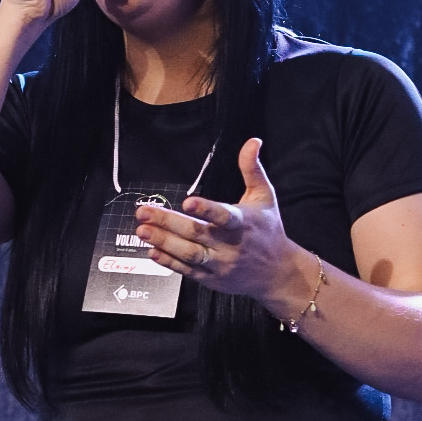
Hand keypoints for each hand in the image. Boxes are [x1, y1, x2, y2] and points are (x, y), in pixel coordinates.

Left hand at [134, 138, 304, 305]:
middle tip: (144, 211)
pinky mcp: (211, 279)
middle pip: (195, 234)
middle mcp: (230, 245)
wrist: (278, 273)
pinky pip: (187, 271)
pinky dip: (169, 262)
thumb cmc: (269, 230)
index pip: (224, 216)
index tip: (188, 202)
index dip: (206, 209)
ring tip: (143, 230)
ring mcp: (220, 264)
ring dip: (163, 242)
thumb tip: (252, 142)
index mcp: (242, 223)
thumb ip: (252, 169)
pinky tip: (152, 251)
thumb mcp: (265, 197)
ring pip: (189, 254)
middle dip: (167, 222)